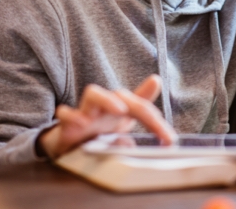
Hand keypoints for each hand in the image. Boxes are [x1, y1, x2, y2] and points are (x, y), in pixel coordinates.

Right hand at [38, 75, 176, 158]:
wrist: (69, 141)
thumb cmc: (98, 128)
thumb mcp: (124, 124)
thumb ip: (140, 116)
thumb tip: (142, 128)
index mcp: (121, 108)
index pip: (142, 107)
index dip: (156, 120)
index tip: (169, 139)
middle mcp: (105, 106)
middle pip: (122, 94)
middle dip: (141, 108)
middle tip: (155, 123)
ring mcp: (86, 112)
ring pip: (93, 94)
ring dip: (108, 99)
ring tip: (120, 110)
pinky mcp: (67, 123)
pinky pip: (66, 115)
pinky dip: (70, 116)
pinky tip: (78, 122)